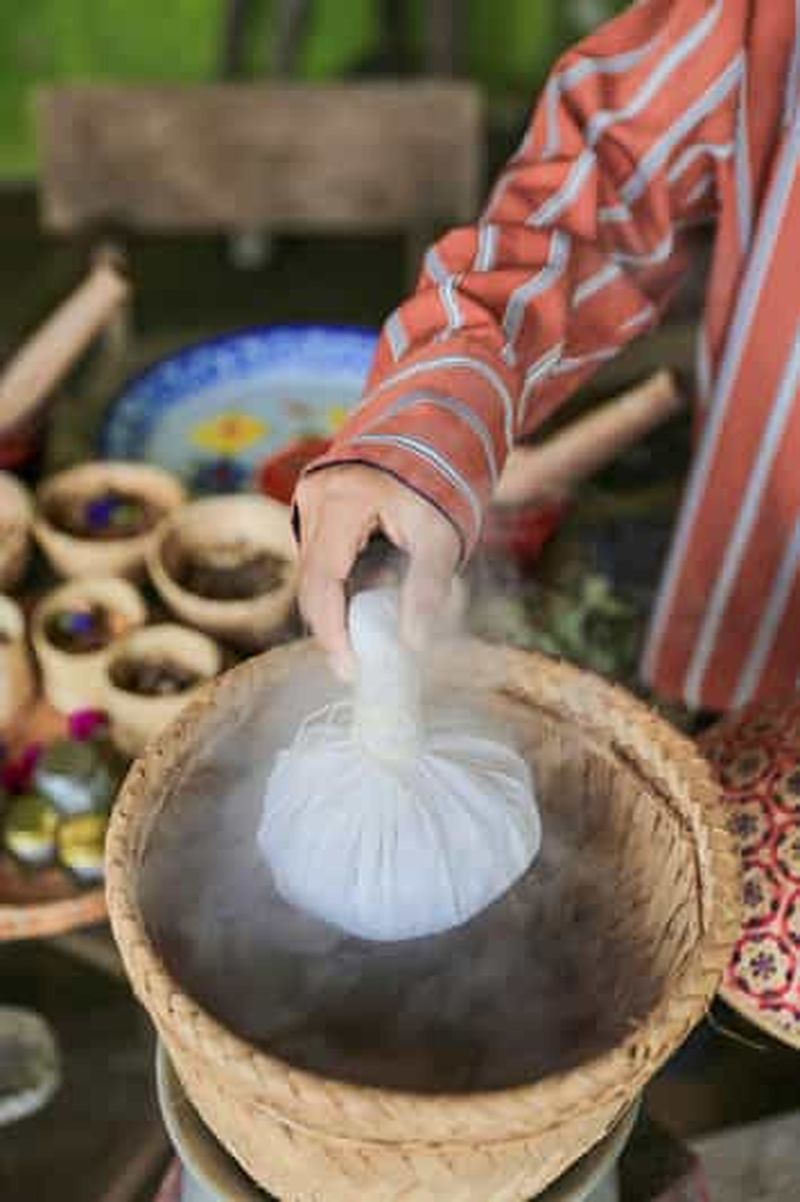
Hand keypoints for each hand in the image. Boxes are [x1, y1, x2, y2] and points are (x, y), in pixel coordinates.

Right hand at [294, 465, 460, 677]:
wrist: (431, 436)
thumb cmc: (438, 486)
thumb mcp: (440, 539)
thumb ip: (428, 589)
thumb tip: (413, 644)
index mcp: (343, 501)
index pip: (323, 580)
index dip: (331, 630)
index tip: (349, 667)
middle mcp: (316, 498)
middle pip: (310, 581)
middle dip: (330, 628)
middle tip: (354, 665)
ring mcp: (310, 499)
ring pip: (310, 572)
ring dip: (333, 609)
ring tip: (360, 642)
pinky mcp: (315, 506)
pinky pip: (318, 557)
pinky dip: (336, 587)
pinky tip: (358, 608)